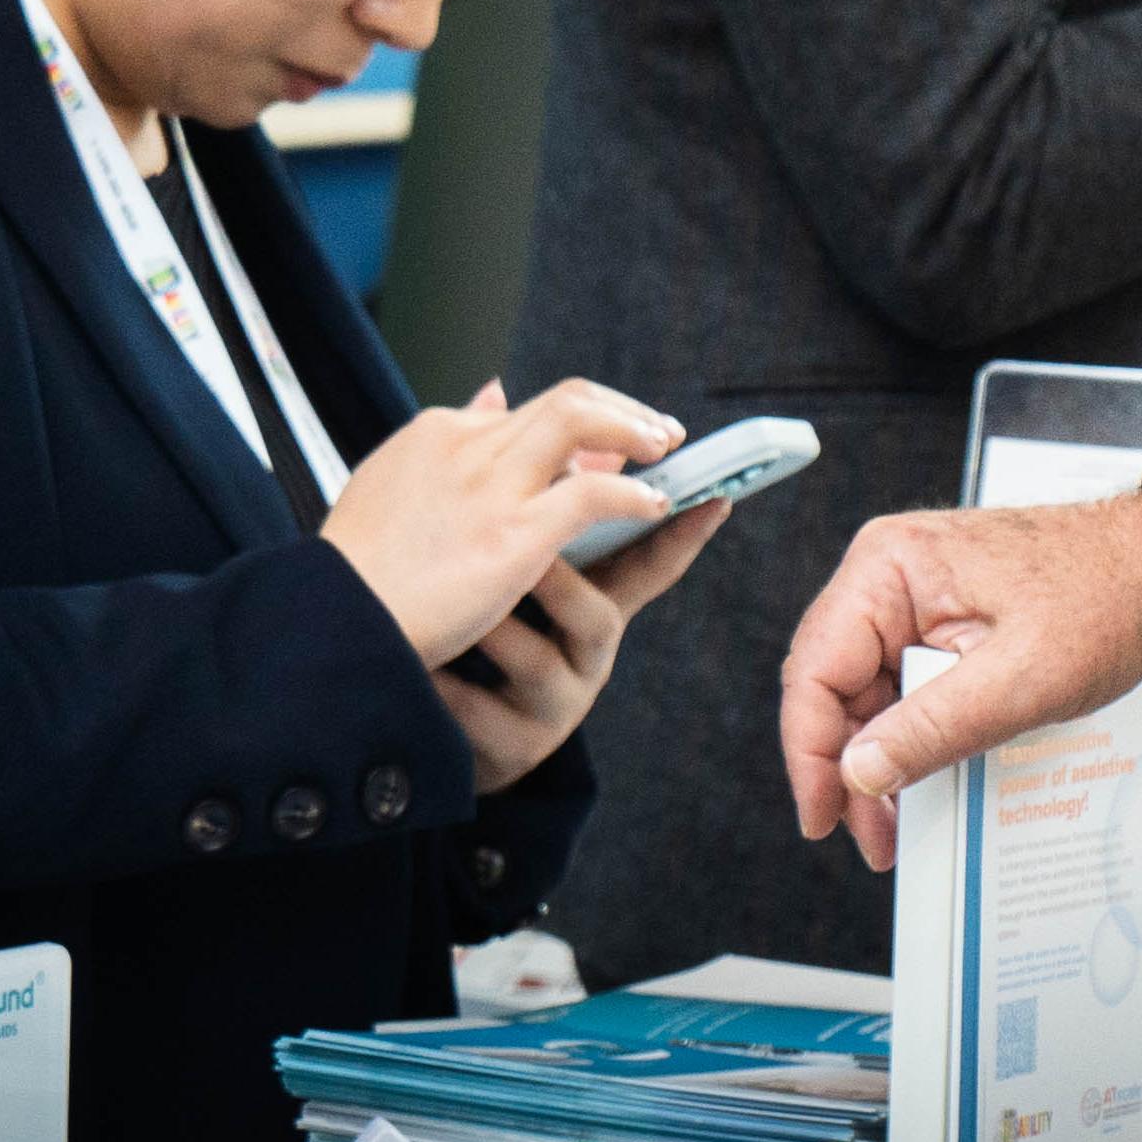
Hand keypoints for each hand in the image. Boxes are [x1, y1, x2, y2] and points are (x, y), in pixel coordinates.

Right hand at [322, 377, 681, 669]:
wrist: (335, 614)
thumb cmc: (357, 566)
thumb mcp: (392, 486)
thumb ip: (443, 447)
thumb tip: (492, 394)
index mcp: (436, 433)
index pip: (522, 410)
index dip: (577, 423)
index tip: (606, 447)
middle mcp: (467, 443)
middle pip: (563, 400)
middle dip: (619, 410)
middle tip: (657, 432)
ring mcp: (491, 484)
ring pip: (580, 420)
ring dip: (633, 430)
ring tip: (667, 451)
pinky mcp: (512, 532)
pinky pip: (590, 493)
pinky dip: (630, 494)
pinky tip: (653, 506)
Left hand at [438, 497, 726, 793]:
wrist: (441, 722)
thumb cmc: (484, 625)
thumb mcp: (517, 567)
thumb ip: (529, 496)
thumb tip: (510, 393)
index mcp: (592, 604)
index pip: (646, 564)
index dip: (682, 535)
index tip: (715, 497)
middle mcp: (584, 657)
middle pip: (599, 616)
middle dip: (564, 582)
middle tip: (529, 549)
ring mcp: (552, 706)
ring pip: (535, 662)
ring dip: (496, 628)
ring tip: (458, 608)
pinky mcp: (511, 748)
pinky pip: (481, 712)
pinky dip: (451, 687)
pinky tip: (426, 668)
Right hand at [779, 494, 1141, 871]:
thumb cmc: (1101, 599)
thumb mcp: (1020, 680)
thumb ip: (933, 728)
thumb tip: (858, 772)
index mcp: (887, 569)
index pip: (815, 668)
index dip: (809, 751)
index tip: (822, 817)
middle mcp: (885, 574)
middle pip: (833, 682)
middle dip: (847, 765)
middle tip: (872, 838)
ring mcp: (910, 593)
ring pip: (866, 687)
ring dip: (879, 755)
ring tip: (897, 822)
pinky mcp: (936, 615)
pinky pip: (903, 679)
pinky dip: (910, 732)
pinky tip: (924, 774)